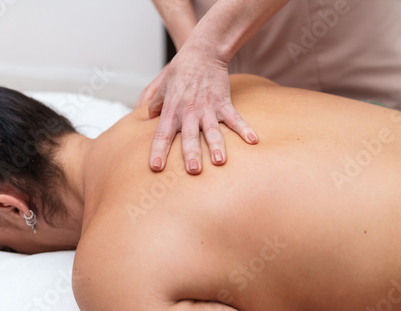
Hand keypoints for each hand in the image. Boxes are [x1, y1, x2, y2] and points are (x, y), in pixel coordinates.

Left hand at [140, 43, 258, 174]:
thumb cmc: (181, 69)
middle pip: (189, 137)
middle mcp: (189, 113)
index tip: (156, 167)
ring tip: (220, 161)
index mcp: (172, 111)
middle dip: (191, 153)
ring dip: (216, 146)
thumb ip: (156, 104)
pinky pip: (235, 118)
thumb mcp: (163, 86)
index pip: (162, 135)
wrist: (202, 51)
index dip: (158, 151)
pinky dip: (244, 129)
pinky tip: (253, 140)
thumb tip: (147, 116)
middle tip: (193, 170)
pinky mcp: (224, 103)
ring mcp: (208, 108)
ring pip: (212, 131)